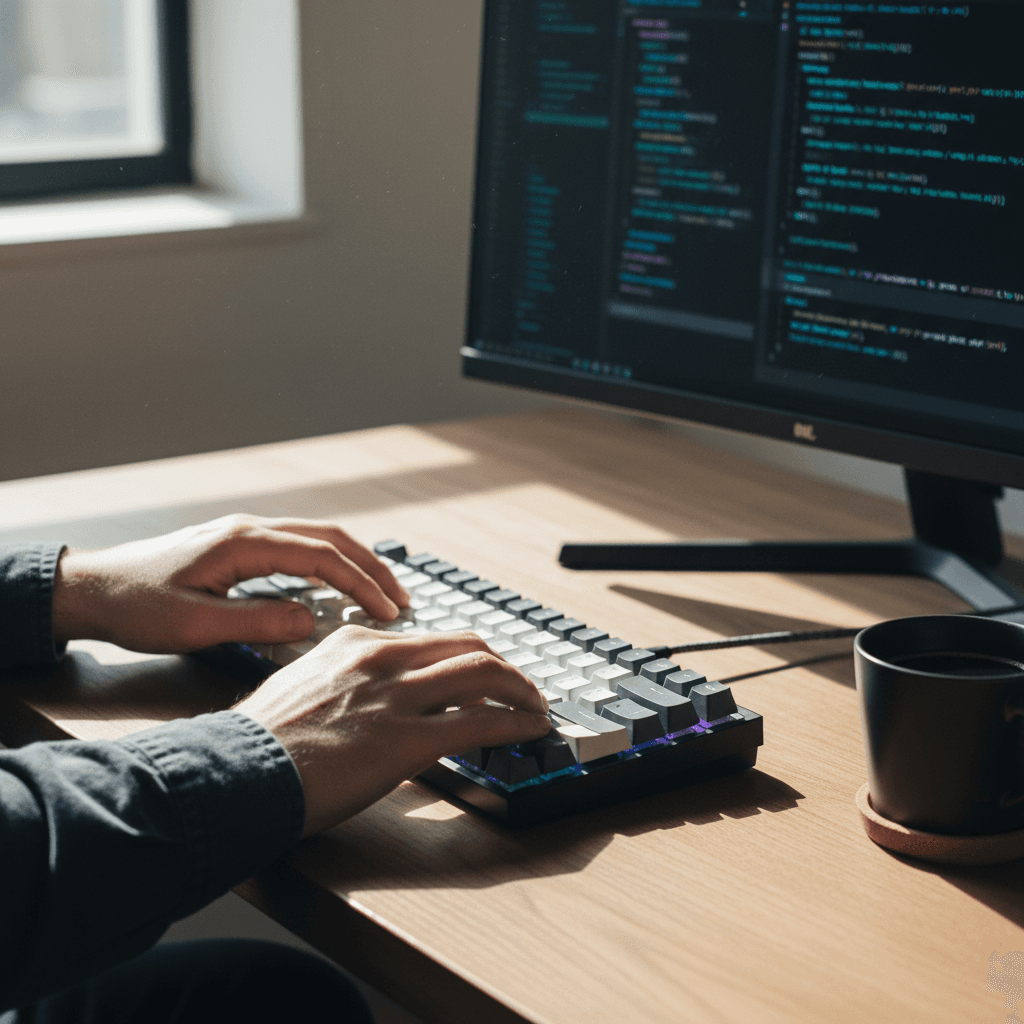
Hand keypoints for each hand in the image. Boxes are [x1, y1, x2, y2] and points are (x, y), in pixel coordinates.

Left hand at [52, 514, 408, 652]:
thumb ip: (256, 622)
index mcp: (244, 543)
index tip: (387, 611)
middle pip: (330, 537)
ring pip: (317, 538)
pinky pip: (299, 547)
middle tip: (402, 598)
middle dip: (372, 566)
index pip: (322, 556)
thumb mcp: (195, 625)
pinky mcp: (238, 547)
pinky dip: (330, 562)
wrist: (91, 589)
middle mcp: (250, 530)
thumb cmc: (136, 606)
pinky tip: (338, 582)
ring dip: (354, 561)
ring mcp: (245, 535)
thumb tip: (311, 618)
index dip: (361, 583)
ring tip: (381, 590)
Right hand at [235, 626, 550, 833]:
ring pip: (483, 671)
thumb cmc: (258, 744)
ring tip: (534, 706)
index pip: (429, 638)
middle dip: (503, 664)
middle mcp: (380, 658)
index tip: (482, 672)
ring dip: (520, 688)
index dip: (465, 655)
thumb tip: (361, 703)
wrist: (235, 774)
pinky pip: (480, 719)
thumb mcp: (300, 689)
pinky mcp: (407, 737)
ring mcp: (395, 695)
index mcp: (354, 643)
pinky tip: (528, 729)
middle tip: (520, 686)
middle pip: (467, 644)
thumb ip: (339, 684)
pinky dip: (515, 721)